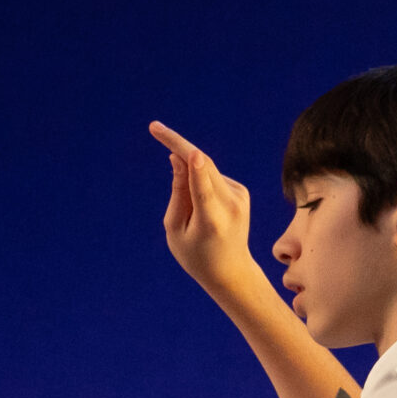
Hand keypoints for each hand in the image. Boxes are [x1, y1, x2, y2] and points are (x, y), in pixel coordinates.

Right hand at [150, 122, 259, 293]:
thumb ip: (178, 192)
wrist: (232, 271)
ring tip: (191, 213)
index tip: (190, 152)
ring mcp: (240, 197)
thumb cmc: (195, 253)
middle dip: (178, 144)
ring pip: (205, 169)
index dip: (194, 168)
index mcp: (212, 220)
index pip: (203, 190)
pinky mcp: (241, 191)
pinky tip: (203, 209)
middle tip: (154, 126)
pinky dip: (198, 182)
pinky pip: (211, 177)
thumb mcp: (175, 228)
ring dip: (188, 175)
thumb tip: (179, 158)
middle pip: (203, 166)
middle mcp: (231, 207)